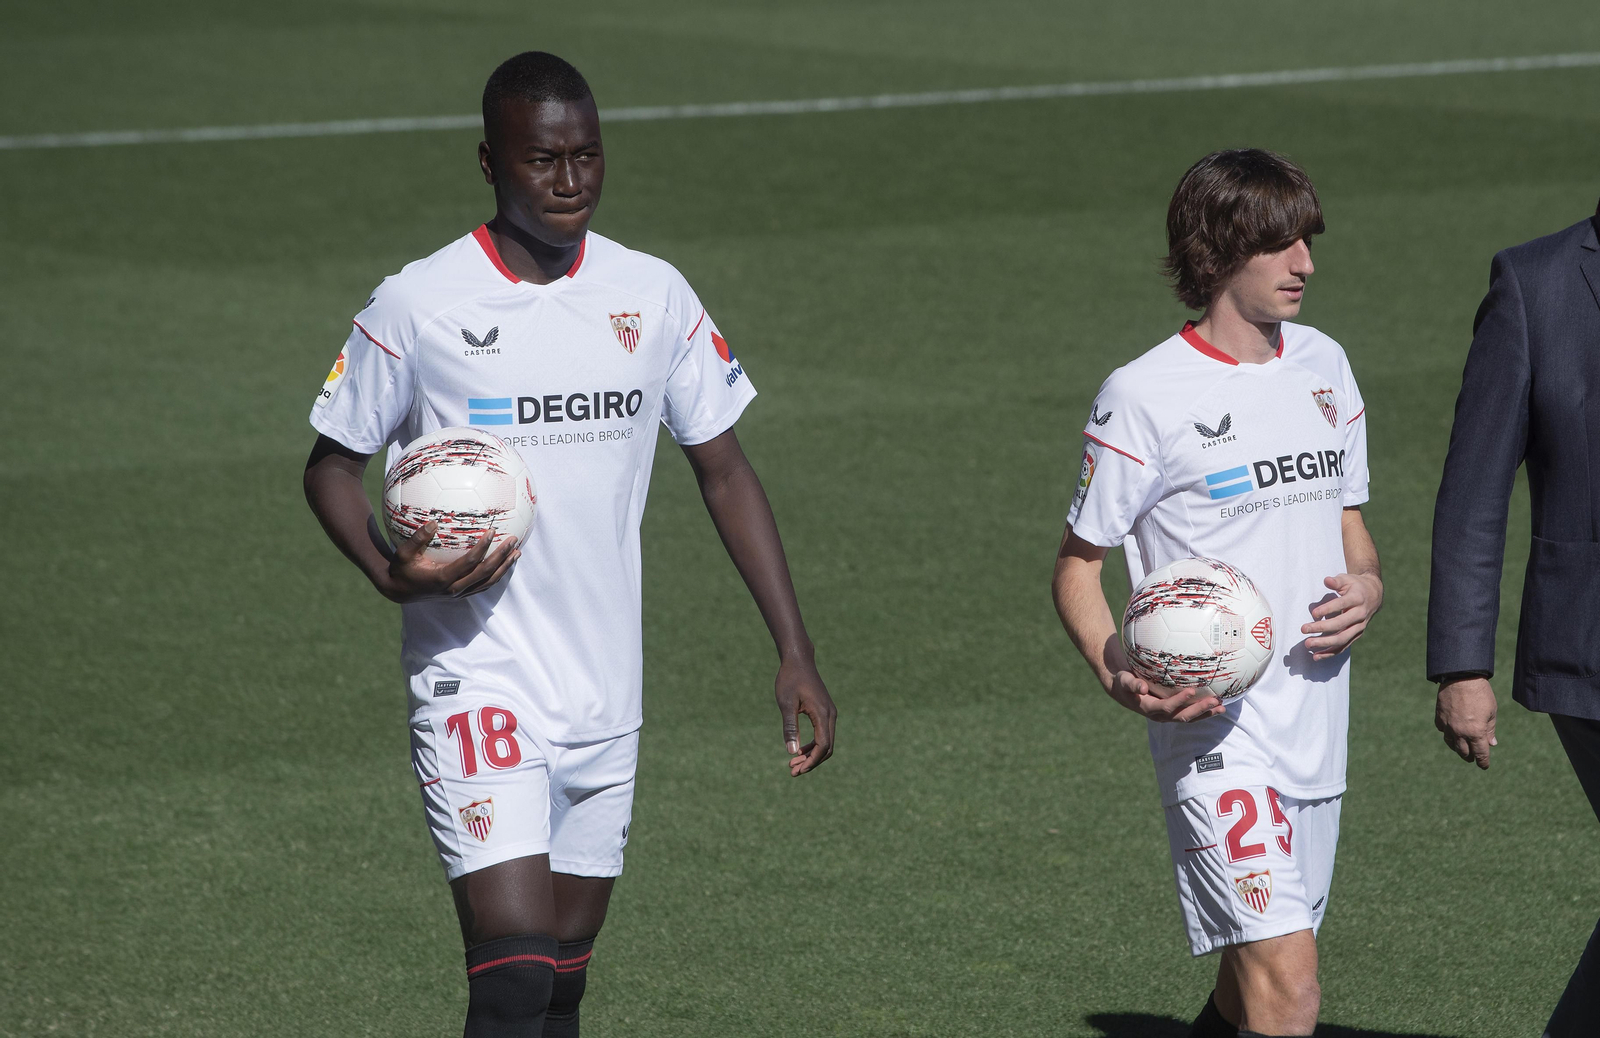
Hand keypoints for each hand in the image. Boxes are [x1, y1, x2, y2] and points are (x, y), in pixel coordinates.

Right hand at [379, 521, 518, 602]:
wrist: (400, 590)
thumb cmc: (402, 568)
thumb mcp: (404, 553)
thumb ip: (418, 538)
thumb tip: (433, 522)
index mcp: (442, 578)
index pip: (469, 563)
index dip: (483, 548)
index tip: (493, 531)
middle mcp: (454, 589)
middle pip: (485, 573)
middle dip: (501, 557)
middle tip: (513, 541)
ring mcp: (460, 594)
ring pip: (488, 582)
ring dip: (504, 567)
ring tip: (517, 552)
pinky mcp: (462, 595)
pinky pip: (484, 585)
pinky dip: (497, 574)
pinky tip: (505, 562)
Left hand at [775, 652, 835, 775]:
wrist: (799, 661)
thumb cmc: (790, 679)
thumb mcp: (786, 703)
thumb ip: (790, 727)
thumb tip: (791, 752)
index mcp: (822, 714)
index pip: (823, 745)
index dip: (811, 761)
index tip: (797, 770)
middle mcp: (830, 715)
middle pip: (827, 747)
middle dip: (811, 762)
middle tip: (792, 771)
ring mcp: (829, 713)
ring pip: (826, 742)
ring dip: (811, 755)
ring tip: (793, 764)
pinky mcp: (825, 712)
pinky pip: (823, 734)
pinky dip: (813, 745)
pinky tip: (799, 750)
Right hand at [1106, 670, 1224, 722]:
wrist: (1124, 691)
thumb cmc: (1124, 682)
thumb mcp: (1124, 681)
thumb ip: (1132, 684)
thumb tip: (1142, 687)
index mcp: (1149, 708)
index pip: (1166, 707)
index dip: (1179, 701)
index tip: (1191, 691)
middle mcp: (1160, 715)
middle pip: (1183, 716)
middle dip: (1199, 710)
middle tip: (1214, 701)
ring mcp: (1168, 716)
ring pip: (1189, 718)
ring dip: (1206, 713)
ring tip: (1222, 707)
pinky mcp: (1174, 713)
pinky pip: (1191, 715)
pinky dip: (1204, 711)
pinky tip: (1217, 705)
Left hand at [1302, 572, 1382, 659]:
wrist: (1374, 595)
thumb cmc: (1355, 586)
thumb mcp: (1347, 579)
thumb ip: (1336, 581)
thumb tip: (1326, 580)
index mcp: (1357, 599)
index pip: (1342, 605)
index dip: (1328, 609)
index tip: (1314, 613)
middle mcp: (1360, 615)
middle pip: (1341, 624)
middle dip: (1321, 628)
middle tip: (1304, 629)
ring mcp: (1359, 627)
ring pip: (1342, 638)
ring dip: (1324, 643)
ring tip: (1308, 644)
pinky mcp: (1356, 635)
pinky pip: (1343, 646)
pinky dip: (1330, 652)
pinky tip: (1316, 656)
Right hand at [1436, 676, 1497, 768]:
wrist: (1462, 678)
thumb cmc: (1481, 694)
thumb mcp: (1491, 712)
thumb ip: (1490, 730)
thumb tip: (1491, 744)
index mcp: (1476, 733)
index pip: (1480, 754)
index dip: (1483, 762)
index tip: (1484, 766)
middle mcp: (1460, 732)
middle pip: (1464, 752)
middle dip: (1470, 757)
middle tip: (1473, 758)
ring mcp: (1448, 725)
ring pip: (1451, 743)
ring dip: (1457, 748)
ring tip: (1461, 748)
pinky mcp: (1439, 717)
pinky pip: (1442, 730)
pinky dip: (1447, 733)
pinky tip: (1451, 731)